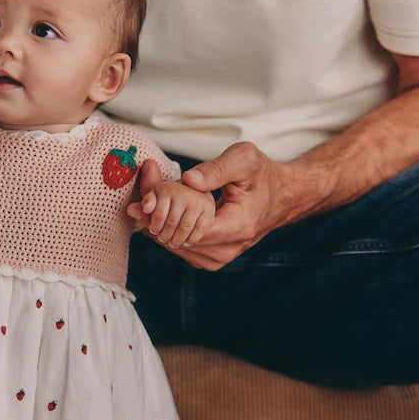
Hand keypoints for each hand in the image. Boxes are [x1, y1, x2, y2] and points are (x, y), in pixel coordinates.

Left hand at [127, 143, 294, 270]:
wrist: (281, 197)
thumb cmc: (262, 175)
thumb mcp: (244, 160)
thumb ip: (216, 169)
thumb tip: (187, 180)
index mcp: (236, 228)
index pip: (188, 231)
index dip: (162, 216)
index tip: (142, 201)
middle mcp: (227, 250)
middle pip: (178, 241)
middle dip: (155, 221)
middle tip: (137, 201)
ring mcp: (219, 258)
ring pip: (176, 248)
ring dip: (159, 228)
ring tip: (145, 206)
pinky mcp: (212, 259)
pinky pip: (182, 250)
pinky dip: (169, 233)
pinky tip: (160, 216)